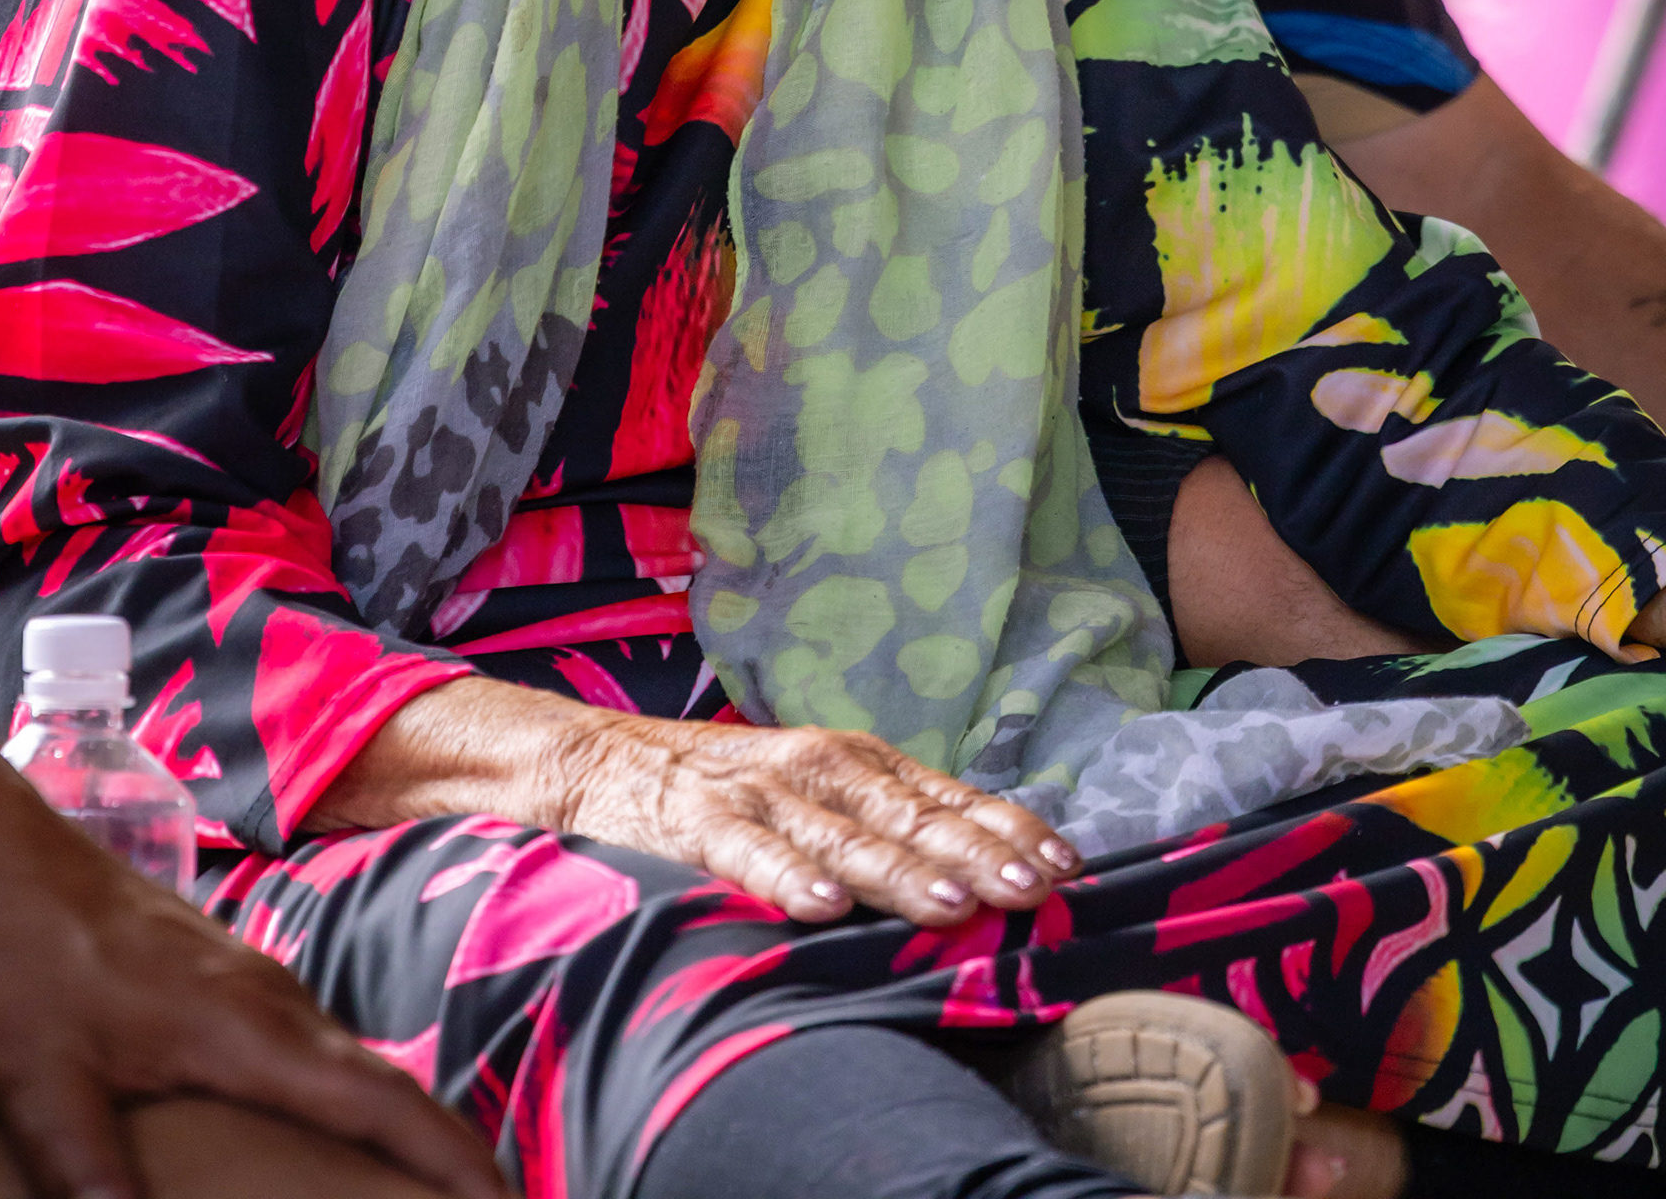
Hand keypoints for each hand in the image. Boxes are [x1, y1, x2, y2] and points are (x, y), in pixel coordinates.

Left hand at [0, 656, 503, 1198]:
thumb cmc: (12, 956)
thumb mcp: (36, 1081)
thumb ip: (86, 1167)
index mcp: (247, 1028)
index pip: (381, 1102)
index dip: (454, 1158)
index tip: (514, 1198)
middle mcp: (267, 997)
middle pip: (383, 1081)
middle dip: (444, 1148)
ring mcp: (245, 978)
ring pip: (346, 1057)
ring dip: (394, 1117)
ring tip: (420, 1181)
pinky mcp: (216, 974)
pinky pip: (306, 1041)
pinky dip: (342, 1087)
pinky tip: (321, 1118)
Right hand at [547, 707, 1080, 926]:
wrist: (597, 759)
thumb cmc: (725, 792)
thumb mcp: (814, 799)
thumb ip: (885, 828)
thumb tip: (984, 875)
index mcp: (854, 762)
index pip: (946, 795)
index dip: (1007, 828)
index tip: (1068, 864)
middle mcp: (816, 766)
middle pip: (908, 814)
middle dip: (975, 853)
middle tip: (1032, 889)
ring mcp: (757, 791)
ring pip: (841, 835)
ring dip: (899, 870)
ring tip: (951, 905)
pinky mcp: (695, 819)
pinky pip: (746, 851)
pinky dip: (785, 875)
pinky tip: (820, 907)